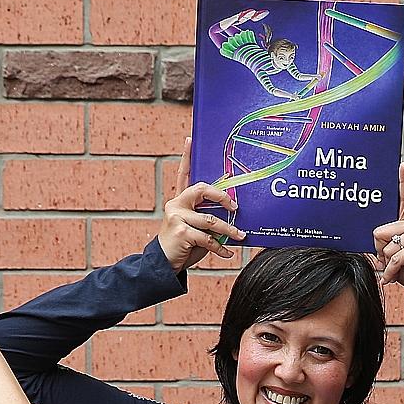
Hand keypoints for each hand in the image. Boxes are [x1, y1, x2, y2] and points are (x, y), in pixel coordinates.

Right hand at [160, 137, 242, 273]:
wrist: (163, 263)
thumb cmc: (183, 245)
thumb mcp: (196, 227)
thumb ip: (209, 217)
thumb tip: (233, 212)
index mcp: (180, 200)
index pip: (183, 174)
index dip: (186, 156)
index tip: (190, 139)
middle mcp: (176, 204)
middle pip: (202, 189)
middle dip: (222, 196)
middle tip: (234, 206)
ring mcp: (177, 217)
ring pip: (211, 220)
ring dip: (229, 230)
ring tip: (240, 236)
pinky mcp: (181, 232)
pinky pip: (208, 238)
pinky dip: (220, 247)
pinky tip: (228, 253)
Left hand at [371, 163, 403, 287]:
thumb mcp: (391, 257)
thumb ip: (383, 248)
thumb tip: (376, 252)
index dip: (403, 182)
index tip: (402, 165)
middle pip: (378, 233)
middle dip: (380, 252)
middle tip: (391, 261)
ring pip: (386, 248)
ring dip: (387, 264)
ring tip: (398, 269)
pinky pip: (395, 257)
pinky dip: (391, 271)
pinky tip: (394, 276)